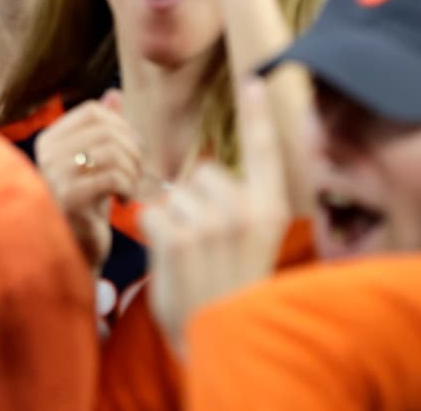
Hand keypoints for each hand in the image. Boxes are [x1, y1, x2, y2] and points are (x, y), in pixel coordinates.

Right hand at [35, 90, 141, 270]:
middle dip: (133, 151)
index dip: (122, 126)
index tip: (131, 149)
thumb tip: (114, 94)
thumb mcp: (96, 162)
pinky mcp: (69, 200)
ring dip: (132, 171)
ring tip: (129, 187)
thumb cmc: (88, 204)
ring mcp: (55, 176)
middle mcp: (47, 153)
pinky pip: (112, 177)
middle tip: (136, 173)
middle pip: (106, 131)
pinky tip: (123, 201)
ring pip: (112, 152)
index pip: (93, 112)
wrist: (77, 250)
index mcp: (50, 139)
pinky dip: (128, 188)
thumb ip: (103, 129)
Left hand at [140, 77, 291, 351]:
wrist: (222, 343)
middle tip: (205, 246)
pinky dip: (152, 233)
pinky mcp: (178, 237)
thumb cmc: (230, 290)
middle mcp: (246, 210)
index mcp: (270, 210)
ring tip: (191, 257)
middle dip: (193, 200)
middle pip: (201, 171)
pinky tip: (172, 260)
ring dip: (172, 219)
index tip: (255, 77)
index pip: (265, 150)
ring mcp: (212, 223)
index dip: (258, 113)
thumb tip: (200, 174)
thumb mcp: (249, 244)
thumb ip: (236, 205)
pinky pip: (151, 212)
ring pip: (173, 192)